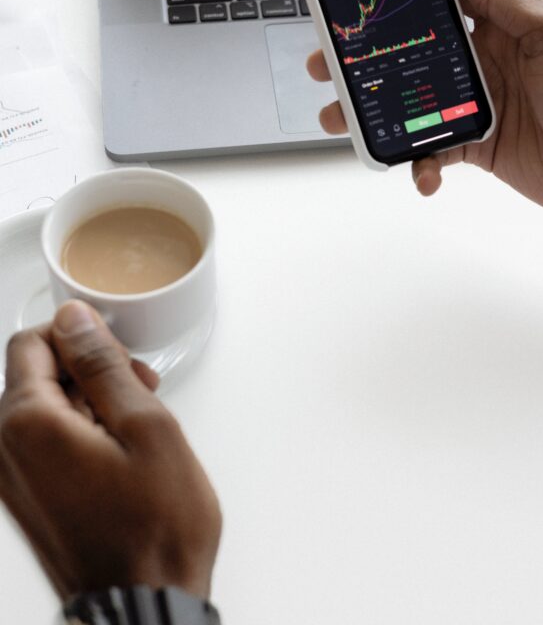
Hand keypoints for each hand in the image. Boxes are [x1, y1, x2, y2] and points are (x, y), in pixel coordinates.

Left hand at [0, 301, 221, 600]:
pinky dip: (80, 435)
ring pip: (43, 409)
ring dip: (88, 403)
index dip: (80, 336)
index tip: (119, 355)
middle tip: (140, 391)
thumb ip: (103, 364)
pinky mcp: (27, 503)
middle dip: (88, 370)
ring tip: (138, 427)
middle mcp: (5, 453)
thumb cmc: (155, 529)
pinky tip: (122, 453)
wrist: (146, 606)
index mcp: (27, 425)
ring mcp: (12, 482)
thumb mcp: (145, 425)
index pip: (33, 342)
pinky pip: (44, 445)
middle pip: (35, 375)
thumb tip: (75, 318)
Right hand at [308, 0, 542, 227]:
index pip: (437, 4)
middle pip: (408, 56)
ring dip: (374, 112)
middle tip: (327, 62)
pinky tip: (420, 172)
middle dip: (364, 59)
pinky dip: (419, 163)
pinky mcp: (478, 147)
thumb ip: (502, 0)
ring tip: (342, 118)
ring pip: (409, 104)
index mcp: (498, 29)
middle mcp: (482, 64)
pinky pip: (433, 151)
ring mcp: (477, 106)